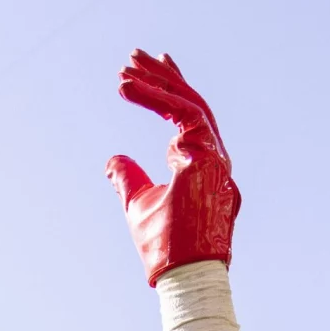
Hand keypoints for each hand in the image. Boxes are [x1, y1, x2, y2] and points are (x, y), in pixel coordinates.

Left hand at [105, 50, 239, 285]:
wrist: (183, 274)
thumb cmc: (165, 248)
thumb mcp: (138, 205)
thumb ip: (129, 179)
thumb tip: (113, 159)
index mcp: (204, 165)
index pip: (189, 118)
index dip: (168, 92)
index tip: (145, 73)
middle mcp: (215, 157)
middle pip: (191, 104)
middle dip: (164, 77)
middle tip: (136, 55)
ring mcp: (216, 156)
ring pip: (189, 103)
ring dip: (157, 81)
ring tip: (126, 67)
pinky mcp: (208, 156)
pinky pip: (182, 113)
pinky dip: (154, 97)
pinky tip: (126, 87)